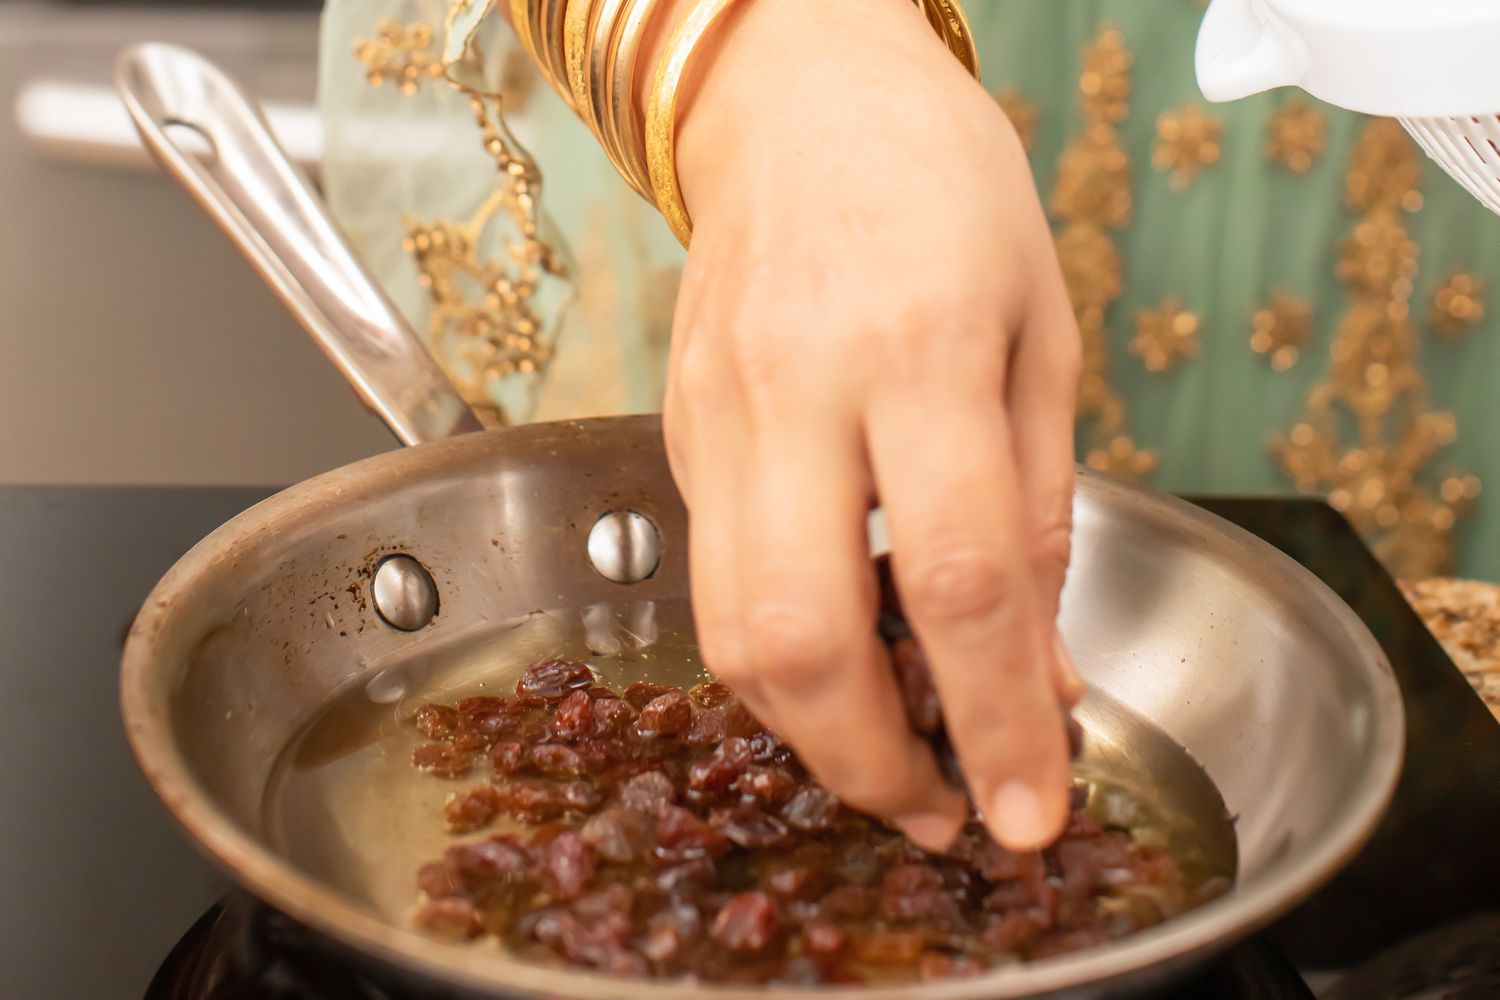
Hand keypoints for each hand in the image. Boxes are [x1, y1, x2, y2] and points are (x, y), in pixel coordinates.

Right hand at [660, 0, 1082, 849]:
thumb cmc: (946, 194)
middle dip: (870, 764)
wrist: (797, 102)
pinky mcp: (673, 434)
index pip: (957, 581)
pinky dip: (774, 657)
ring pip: (727, 630)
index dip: (998, 721)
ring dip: (808, 731)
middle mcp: (796, 392)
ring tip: (891, 759)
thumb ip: (1038, 510)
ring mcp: (714, 417)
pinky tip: (837, 660)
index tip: (1031, 812)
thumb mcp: (1040, 333)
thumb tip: (1039, 673)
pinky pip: (710, 582)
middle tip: (943, 811)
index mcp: (918, 350)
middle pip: (801, 636)